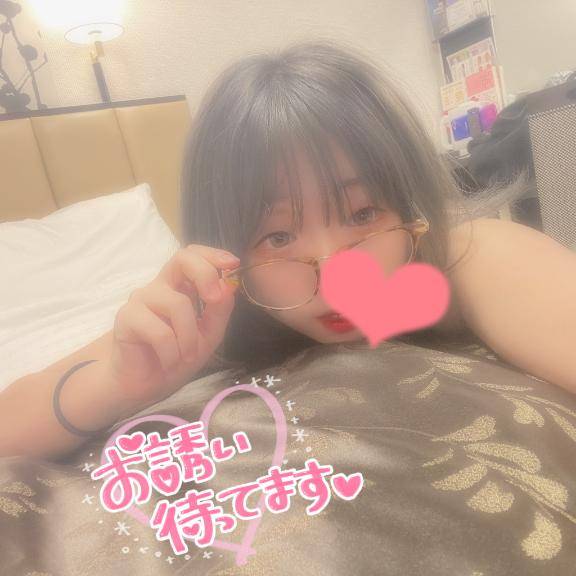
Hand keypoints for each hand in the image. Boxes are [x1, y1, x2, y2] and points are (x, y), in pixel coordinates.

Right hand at [105, 244, 240, 405]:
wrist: (145, 383)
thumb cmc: (176, 354)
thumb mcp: (208, 334)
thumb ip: (219, 311)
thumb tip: (228, 287)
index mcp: (181, 286)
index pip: (193, 255)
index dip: (213, 255)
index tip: (233, 264)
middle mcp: (161, 287)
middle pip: (181, 258)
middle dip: (205, 274)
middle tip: (215, 300)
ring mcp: (142, 299)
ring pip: (177, 304)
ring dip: (189, 337)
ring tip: (186, 357)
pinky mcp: (127, 318)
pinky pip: (159, 331)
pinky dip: (171, 351)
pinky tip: (168, 362)